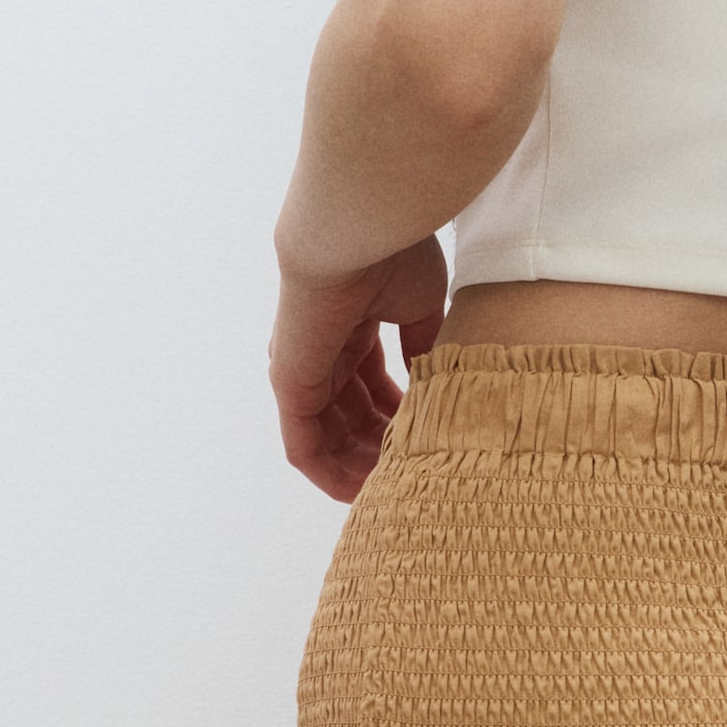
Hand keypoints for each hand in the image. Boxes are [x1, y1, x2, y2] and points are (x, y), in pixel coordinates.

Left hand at [270, 234, 448, 501]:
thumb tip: (435, 381)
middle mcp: (322, 351)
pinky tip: (359, 493)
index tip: (426, 440)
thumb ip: (424, 345)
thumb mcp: (419, 306)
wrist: (355, 233)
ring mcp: (304, 370)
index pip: (369, 385)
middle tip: (414, 473)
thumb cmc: (390, 256)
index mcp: (351, 327)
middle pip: (349, 415)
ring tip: (395, 489)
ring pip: (328, 437)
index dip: (397, 416)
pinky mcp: (291, 386)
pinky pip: (304, 445)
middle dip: (380, 447)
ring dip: (359, 467)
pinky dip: (329, 473)